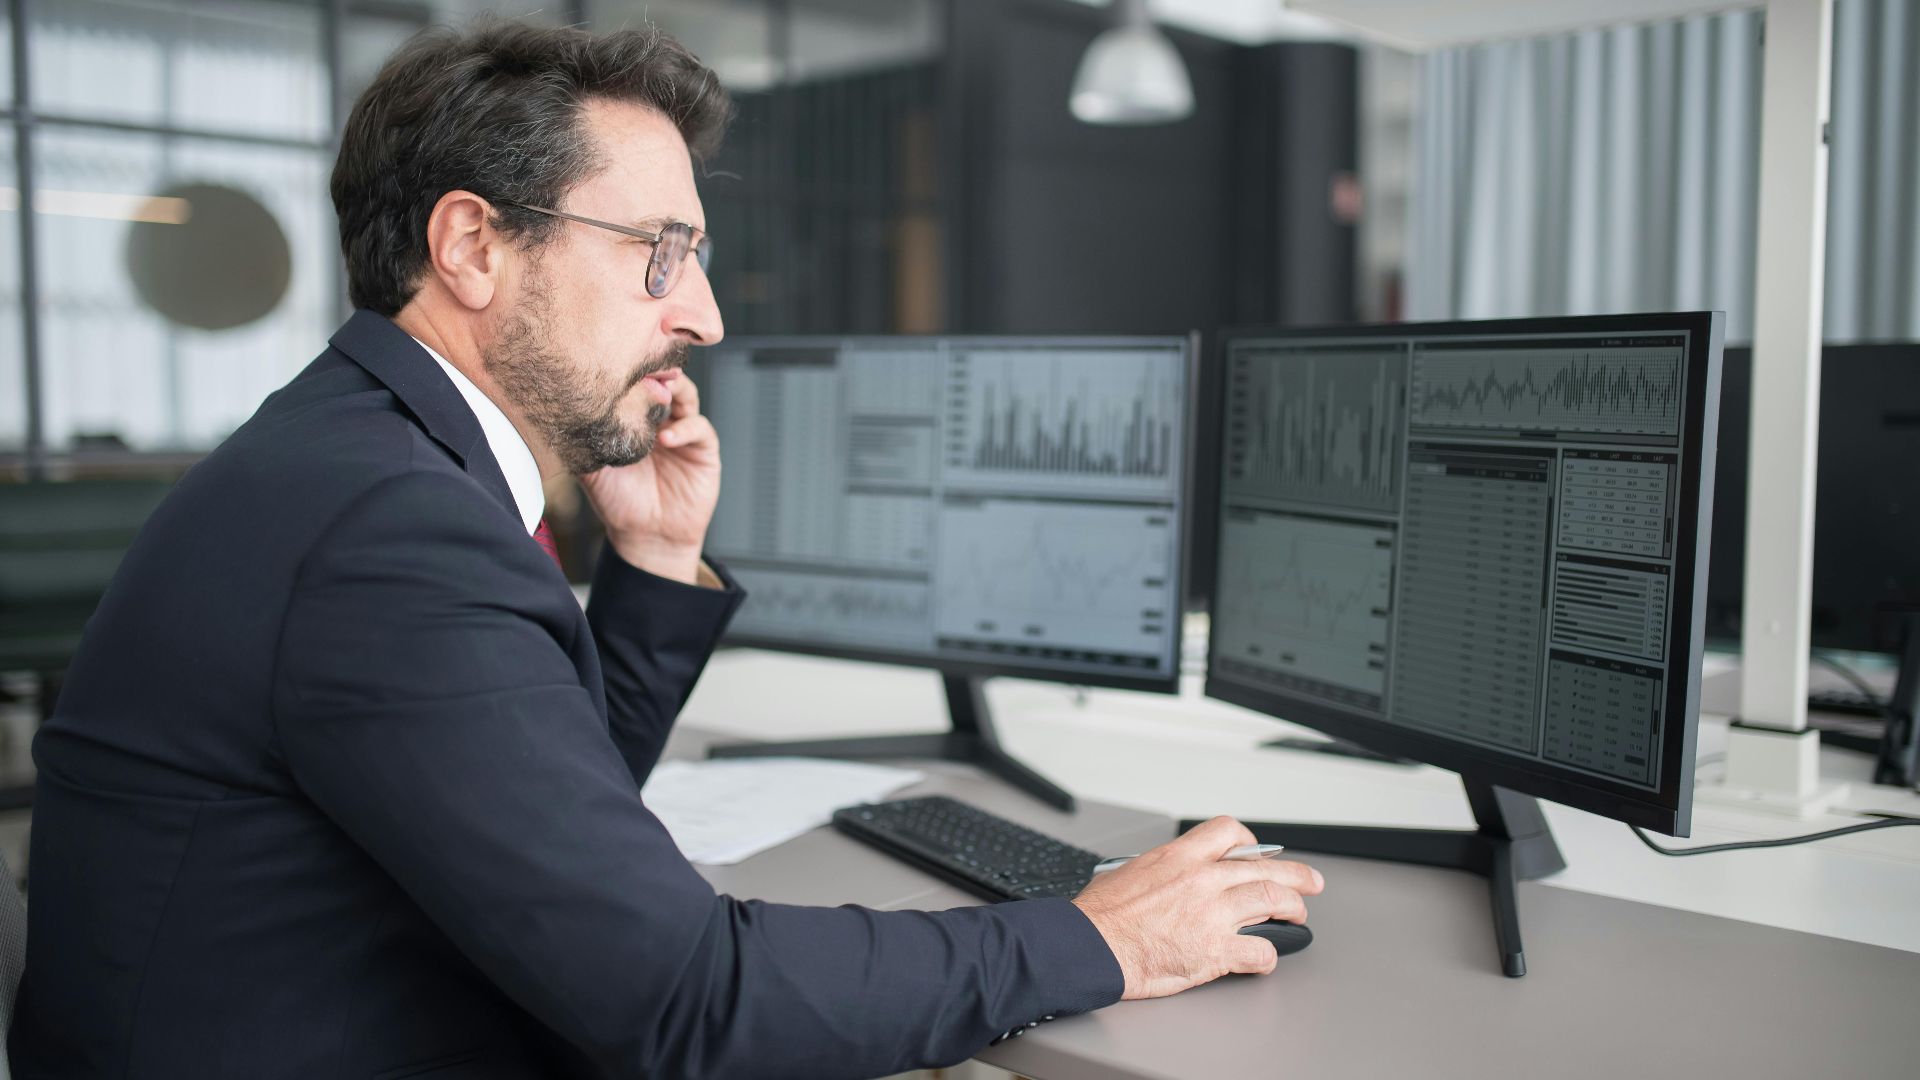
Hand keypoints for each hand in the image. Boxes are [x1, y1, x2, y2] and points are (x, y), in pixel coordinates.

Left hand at [576, 374, 718, 583]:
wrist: (645, 538)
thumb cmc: (618, 503)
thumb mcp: (591, 469)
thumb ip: (581, 442)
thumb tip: (554, 417)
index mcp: (635, 419)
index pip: (637, 384)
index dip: (631, 372)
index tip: (617, 362)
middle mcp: (661, 420)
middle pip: (665, 381)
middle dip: (656, 371)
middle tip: (644, 366)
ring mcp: (684, 432)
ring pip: (687, 396)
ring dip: (675, 391)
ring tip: (659, 395)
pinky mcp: (704, 451)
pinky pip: (700, 429)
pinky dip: (685, 428)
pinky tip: (666, 438)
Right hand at [1070, 816, 1323, 999]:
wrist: (1090, 946)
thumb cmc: (1100, 916)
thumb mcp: (1129, 872)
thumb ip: (1162, 871)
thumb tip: (1168, 878)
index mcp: (1179, 857)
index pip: (1229, 832)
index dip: (1251, 842)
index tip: (1258, 852)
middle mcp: (1203, 879)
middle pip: (1266, 867)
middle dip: (1296, 875)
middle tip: (1310, 882)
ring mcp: (1213, 914)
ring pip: (1273, 900)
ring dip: (1293, 909)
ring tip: (1298, 916)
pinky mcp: (1216, 951)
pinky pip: (1260, 950)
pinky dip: (1269, 955)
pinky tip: (1266, 958)